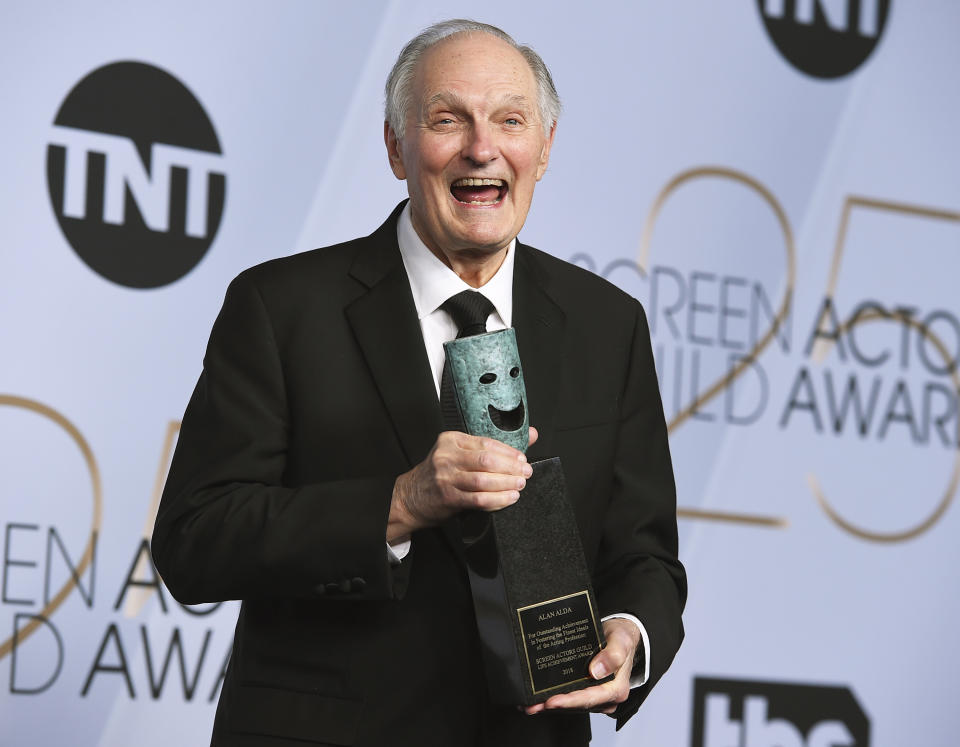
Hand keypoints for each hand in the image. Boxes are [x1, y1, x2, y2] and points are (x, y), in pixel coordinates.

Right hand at [388, 427, 538, 539]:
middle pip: (486, 461)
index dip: (509, 452)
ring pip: (484, 480)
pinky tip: (509, 498)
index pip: (486, 443)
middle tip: (526, 473)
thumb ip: (493, 446)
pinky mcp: (448, 497)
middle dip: (511, 468)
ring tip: (519, 486)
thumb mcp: (460, 453)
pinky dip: (497, 499)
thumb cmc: (441, 474)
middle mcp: (447, 456)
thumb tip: (531, 434)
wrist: (411, 497)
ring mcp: (446, 477)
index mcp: (451, 440)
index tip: (522, 458)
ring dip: (506, 484)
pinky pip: (478, 499)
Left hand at [523, 617, 639, 715]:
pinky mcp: (586, 689)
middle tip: (534, 705)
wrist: (620, 634)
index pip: (591, 698)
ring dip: (550, 705)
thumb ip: (613, 655)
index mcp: (616, 689)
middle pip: (577, 704)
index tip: (553, 701)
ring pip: (571, 703)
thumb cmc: (622, 637)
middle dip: (555, 706)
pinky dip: (554, 698)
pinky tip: (538, 699)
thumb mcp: (621, 641)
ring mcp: (595, 695)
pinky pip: (569, 697)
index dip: (570, 701)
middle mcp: (605, 697)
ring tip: (530, 704)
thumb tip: (596, 670)